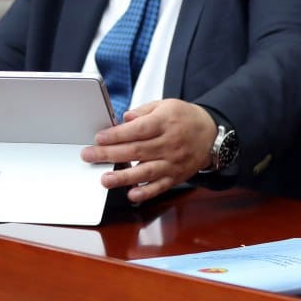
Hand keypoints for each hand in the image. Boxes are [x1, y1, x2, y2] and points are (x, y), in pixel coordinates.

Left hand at [81, 99, 217, 202]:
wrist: (211, 134)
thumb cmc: (185, 119)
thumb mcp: (167, 105)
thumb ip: (144, 111)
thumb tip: (124, 118)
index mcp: (166, 122)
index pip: (138, 129)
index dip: (116, 134)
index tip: (99, 138)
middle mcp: (170, 143)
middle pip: (136, 150)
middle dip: (109, 154)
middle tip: (88, 156)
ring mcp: (173, 162)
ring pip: (146, 171)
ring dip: (123, 177)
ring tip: (105, 179)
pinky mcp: (176, 176)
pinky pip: (160, 186)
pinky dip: (146, 192)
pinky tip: (132, 194)